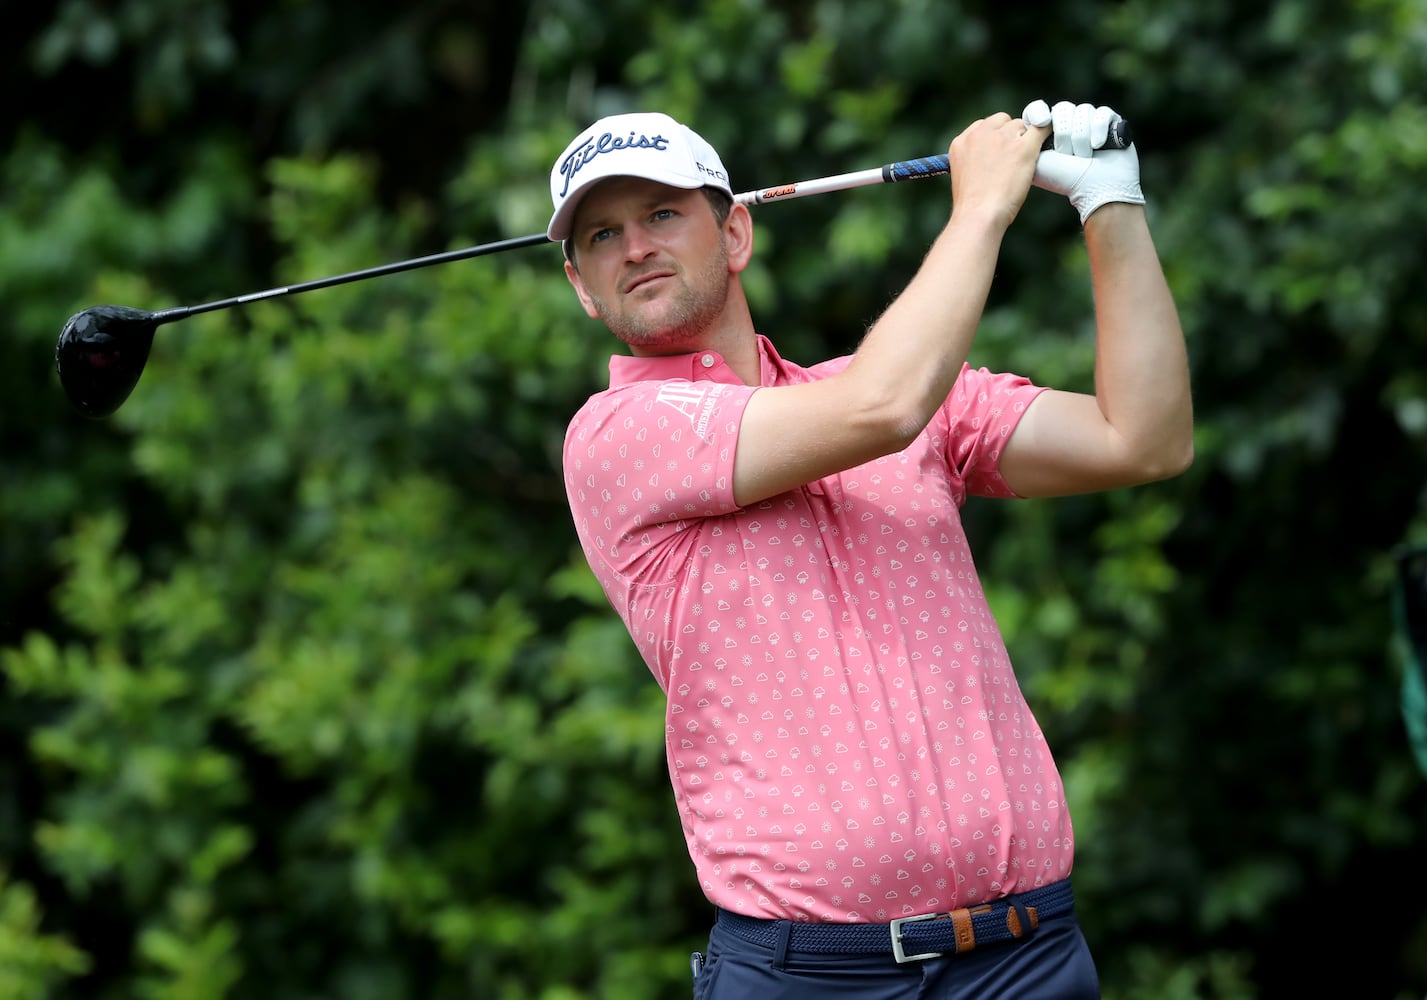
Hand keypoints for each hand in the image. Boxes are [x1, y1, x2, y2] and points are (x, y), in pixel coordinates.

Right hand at [946, 111, 1048, 228]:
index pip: (983, 126)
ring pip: (1020, 126)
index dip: (993, 139)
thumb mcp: (962, 175)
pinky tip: (1046, 140)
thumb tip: (990, 158)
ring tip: (1021, 165)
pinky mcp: (1024, 146)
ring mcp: (1003, 138)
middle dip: (1008, 136)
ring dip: (1023, 140)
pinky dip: (1045, 132)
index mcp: (962, 142)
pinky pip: (1041, 127)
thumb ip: (973, 159)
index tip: (997, 154)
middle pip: (1002, 121)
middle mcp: (980, 134)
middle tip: (1010, 160)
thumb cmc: (972, 205)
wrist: (979, 214)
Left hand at [1024, 99, 1144, 223]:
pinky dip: (1100, 129)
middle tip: (1066, 154)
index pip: (1038, 109)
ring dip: (1082, 136)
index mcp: (1048, 132)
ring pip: (1083, 110)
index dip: (1038, 112)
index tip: (1039, 122)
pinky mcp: (1111, 123)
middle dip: (1064, 133)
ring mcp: (1090, 123)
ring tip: (1084, 156)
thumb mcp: (1035, 163)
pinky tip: (1098, 146)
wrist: (1096, 190)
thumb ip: (1020, 145)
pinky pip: (1103, 113)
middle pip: (1062, 108)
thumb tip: (1012, 128)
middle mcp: (1069, 124)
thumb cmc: (1064, 180)